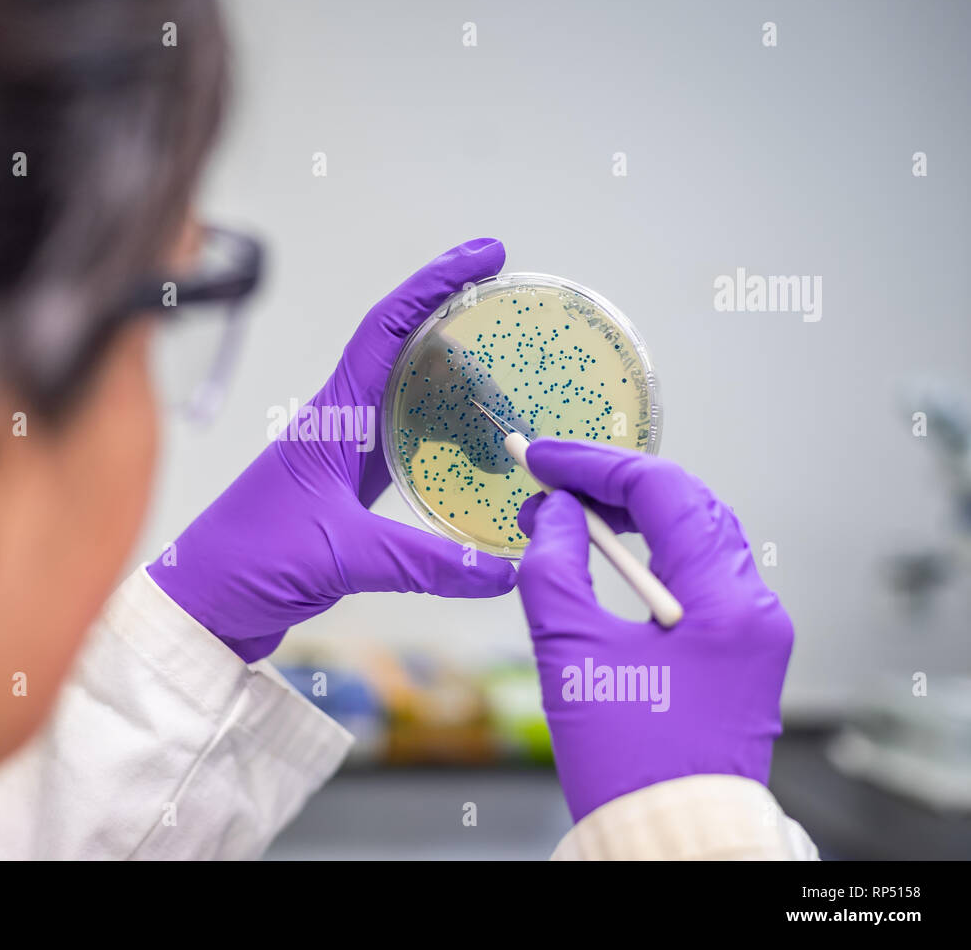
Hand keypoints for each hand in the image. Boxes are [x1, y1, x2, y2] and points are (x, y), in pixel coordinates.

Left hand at [149, 239, 517, 661]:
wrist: (200, 606)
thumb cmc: (246, 561)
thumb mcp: (341, 557)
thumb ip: (424, 562)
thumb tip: (501, 570)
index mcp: (330, 418)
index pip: (387, 328)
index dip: (436, 284)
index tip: (487, 256)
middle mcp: (339, 426)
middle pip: (413, 362)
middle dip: (469, 357)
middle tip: (515, 375)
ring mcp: (344, 459)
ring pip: (415, 409)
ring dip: (462, 411)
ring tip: (507, 435)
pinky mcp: (349, 496)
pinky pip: (409, 455)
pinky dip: (447, 454)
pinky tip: (475, 472)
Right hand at [515, 439, 792, 821]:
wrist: (673, 837)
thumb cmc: (625, 760)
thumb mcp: (571, 654)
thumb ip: (554, 568)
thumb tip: (553, 512)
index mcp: (725, 603)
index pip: (663, 492)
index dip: (594, 466)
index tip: (540, 459)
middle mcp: (755, 607)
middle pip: (687, 505)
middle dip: (613, 482)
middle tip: (549, 478)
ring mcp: (754, 629)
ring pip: (695, 536)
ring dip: (632, 514)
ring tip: (566, 512)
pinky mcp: (740, 651)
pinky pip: (697, 575)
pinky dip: (651, 553)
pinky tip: (605, 553)